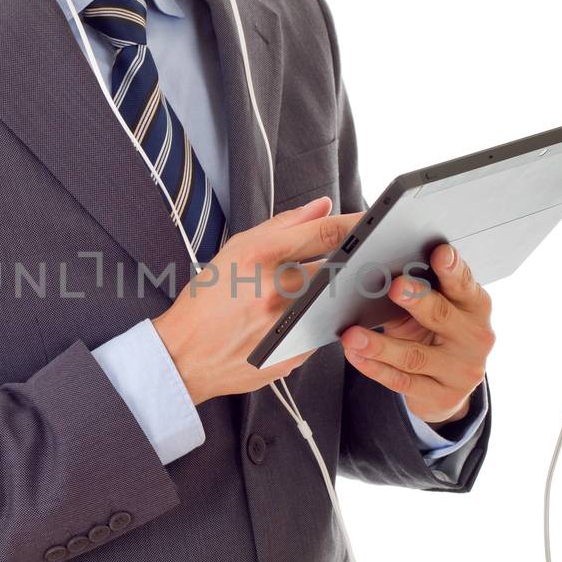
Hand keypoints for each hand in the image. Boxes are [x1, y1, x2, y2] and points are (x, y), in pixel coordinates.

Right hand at [152, 196, 361, 406]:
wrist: (185, 355)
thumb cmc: (208, 299)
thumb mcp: (237, 248)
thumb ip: (285, 225)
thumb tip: (324, 206)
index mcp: (261, 255)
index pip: (325, 232)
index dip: (358, 224)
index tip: (376, 221)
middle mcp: (276, 288)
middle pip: (339, 268)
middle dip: (352, 262)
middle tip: (359, 259)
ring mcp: (287, 323)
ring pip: (334, 301)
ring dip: (333, 294)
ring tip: (302, 296)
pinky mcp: (295, 352)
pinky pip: (322, 329)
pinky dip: (317, 320)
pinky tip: (296, 321)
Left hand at [339, 243, 494, 425]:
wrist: (446, 386)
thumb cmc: (434, 334)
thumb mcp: (431, 311)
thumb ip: (417, 293)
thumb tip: (378, 275)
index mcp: (475, 306)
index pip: (464, 284)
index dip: (453, 269)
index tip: (440, 253)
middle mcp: (475, 338)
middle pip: (442, 316)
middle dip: (417, 299)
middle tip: (394, 286)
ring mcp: (461, 371)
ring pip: (415, 355)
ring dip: (380, 345)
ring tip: (352, 335)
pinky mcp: (442, 396)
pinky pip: (402, 381)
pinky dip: (374, 367)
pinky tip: (354, 355)